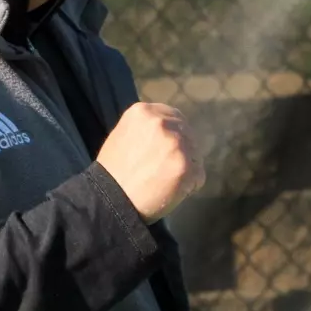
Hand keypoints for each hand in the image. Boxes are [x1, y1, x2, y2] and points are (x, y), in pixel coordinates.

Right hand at [95, 102, 203, 222]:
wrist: (111, 200)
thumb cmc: (113, 172)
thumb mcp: (123, 135)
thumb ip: (147, 128)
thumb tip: (169, 130)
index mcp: (144, 111)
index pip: (173, 116)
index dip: (172, 134)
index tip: (166, 149)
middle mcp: (162, 122)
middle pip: (187, 133)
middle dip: (181, 150)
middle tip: (166, 168)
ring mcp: (176, 144)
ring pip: (195, 154)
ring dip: (186, 167)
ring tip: (166, 181)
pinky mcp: (187, 166)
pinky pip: (199, 175)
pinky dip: (190, 185)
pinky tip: (171, 191)